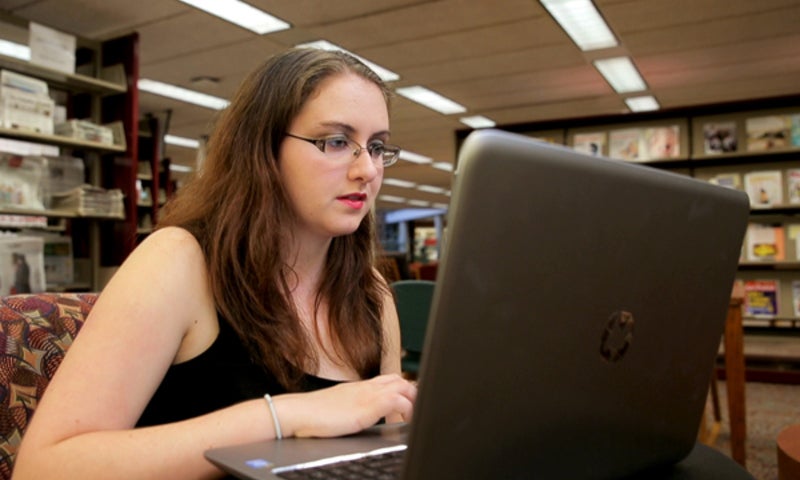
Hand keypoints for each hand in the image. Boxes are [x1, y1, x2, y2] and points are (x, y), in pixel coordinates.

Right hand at [276, 374, 416, 437]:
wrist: (297, 413)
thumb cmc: (313, 413)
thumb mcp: (338, 405)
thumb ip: (352, 405)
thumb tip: (357, 414)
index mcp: (360, 386)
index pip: (390, 379)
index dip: (404, 388)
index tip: (411, 401)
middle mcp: (366, 387)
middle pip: (401, 379)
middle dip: (413, 393)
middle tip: (416, 410)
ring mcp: (368, 395)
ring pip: (404, 386)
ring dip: (413, 400)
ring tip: (413, 416)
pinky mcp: (367, 407)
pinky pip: (397, 401)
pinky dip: (406, 410)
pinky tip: (403, 421)